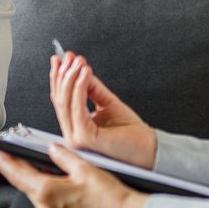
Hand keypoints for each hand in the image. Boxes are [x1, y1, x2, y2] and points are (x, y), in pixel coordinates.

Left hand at [0, 145, 147, 207]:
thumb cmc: (109, 196)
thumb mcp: (84, 168)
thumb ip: (63, 156)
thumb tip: (52, 149)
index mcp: (47, 192)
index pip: (18, 175)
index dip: (6, 164)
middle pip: (25, 186)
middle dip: (19, 171)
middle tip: (13, 157)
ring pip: (35, 196)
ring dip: (33, 181)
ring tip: (35, 167)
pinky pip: (45, 206)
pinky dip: (45, 193)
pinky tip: (52, 183)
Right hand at [50, 51, 156, 169]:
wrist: (149, 150)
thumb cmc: (132, 133)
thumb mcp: (108, 104)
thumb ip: (92, 89)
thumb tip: (80, 70)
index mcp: (76, 127)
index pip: (60, 100)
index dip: (59, 77)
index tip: (62, 59)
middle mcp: (73, 134)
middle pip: (59, 100)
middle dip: (63, 74)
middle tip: (69, 57)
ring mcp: (77, 138)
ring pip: (65, 103)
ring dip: (71, 78)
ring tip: (79, 63)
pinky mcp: (86, 138)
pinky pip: (78, 109)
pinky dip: (80, 88)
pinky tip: (85, 74)